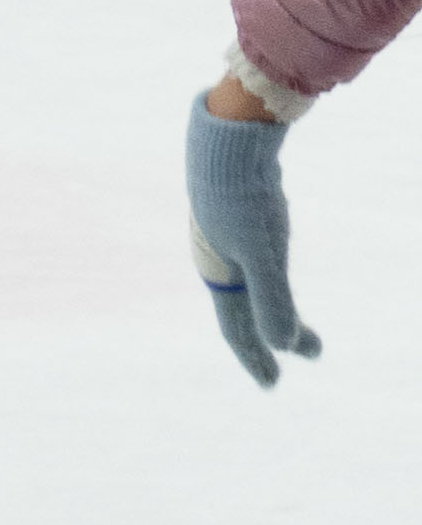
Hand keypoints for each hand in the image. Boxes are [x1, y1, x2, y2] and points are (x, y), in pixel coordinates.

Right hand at [189, 95, 318, 387]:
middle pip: (248, 309)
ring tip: (295, 321)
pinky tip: (276, 266)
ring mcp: (225, 236)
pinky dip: (270, 277)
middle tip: (307, 354)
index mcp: (217, 274)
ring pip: (251, 282)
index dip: (257, 358)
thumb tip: (284, 346)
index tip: (273, 385)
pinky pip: (254, 258)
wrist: (229, 139)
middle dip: (274, 336)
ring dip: (274, 306)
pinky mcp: (237, 215)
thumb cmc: (243, 199)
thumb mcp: (263, 253)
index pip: (238, 328)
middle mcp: (217, 259)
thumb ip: (273, 300)